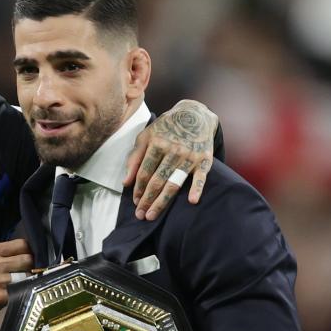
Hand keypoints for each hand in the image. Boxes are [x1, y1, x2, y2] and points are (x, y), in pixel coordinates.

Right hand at [0, 239, 32, 327]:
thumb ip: (4, 254)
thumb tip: (30, 254)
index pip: (22, 244)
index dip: (29, 252)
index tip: (27, 260)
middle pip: (28, 260)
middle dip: (30, 267)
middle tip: (26, 274)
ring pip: (27, 276)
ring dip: (27, 281)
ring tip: (20, 285)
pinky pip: (21, 291)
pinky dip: (22, 293)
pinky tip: (16, 294)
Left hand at [123, 99, 218, 219]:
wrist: (194, 114)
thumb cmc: (166, 127)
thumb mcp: (146, 136)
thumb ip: (134, 158)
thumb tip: (126, 182)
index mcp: (157, 144)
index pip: (144, 172)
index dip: (138, 189)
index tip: (135, 202)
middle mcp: (173, 150)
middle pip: (157, 180)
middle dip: (147, 200)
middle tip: (141, 216)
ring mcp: (189, 156)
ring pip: (173, 183)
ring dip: (162, 201)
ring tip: (153, 215)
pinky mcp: (204, 159)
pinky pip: (201, 177)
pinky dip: (197, 188)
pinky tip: (191, 201)